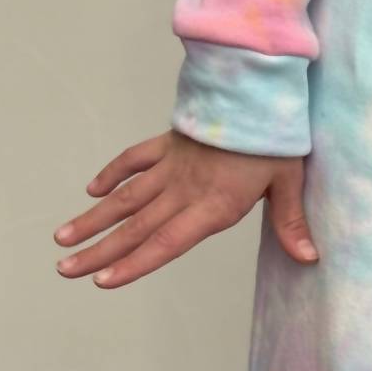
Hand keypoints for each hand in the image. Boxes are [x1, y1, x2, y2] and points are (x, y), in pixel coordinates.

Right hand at [54, 129, 317, 288]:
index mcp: (213, 204)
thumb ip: (290, 223)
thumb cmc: (277, 137)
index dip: (135, 264)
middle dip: (99, 251)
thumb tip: (309, 258)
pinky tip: (92, 192)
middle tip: (64, 269)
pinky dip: (112, 174)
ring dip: (93, 219)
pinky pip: (134, 159)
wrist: (258, 88)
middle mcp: (185, 189)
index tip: (104, 282)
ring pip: (125, 197)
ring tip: (63, 239)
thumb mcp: (289, 181)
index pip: (167, 242)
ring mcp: (172, 165)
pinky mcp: (169, 142)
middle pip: (136, 226)